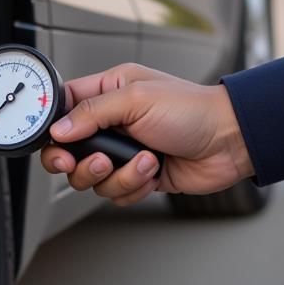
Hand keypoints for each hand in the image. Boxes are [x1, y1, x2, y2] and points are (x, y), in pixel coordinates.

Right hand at [39, 62, 253, 207]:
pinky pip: (116, 193)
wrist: (229, 141)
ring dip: (116, 175)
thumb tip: (59, 129)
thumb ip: (92, 112)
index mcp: (109, 91)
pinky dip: (133, 186)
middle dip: (78, 163)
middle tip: (95, 162)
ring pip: (91, 178)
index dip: (54, 128)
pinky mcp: (139, 176)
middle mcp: (113, 123)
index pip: (64, 108)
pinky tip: (154, 171)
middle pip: (69, 152)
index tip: (56, 142)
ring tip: (142, 160)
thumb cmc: (192, 109)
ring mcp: (124, 152)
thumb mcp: (137, 99)